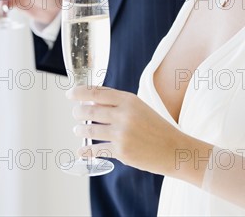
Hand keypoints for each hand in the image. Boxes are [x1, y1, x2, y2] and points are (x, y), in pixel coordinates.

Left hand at [67, 85, 186, 175]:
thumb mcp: (139, 107)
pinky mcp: (121, 151)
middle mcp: (124, 115)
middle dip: (78, 112)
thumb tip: (91, 102)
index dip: (80, 92)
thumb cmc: (156, 126)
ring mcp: (121, 134)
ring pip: (90, 129)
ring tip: (78, 129)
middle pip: (90, 110)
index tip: (70, 94)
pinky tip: (81, 150)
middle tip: (75, 113)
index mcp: (129, 100)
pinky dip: (85, 149)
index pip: (97, 92)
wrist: (174, 149)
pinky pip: (96, 149)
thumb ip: (117, 103)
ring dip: (80, 129)